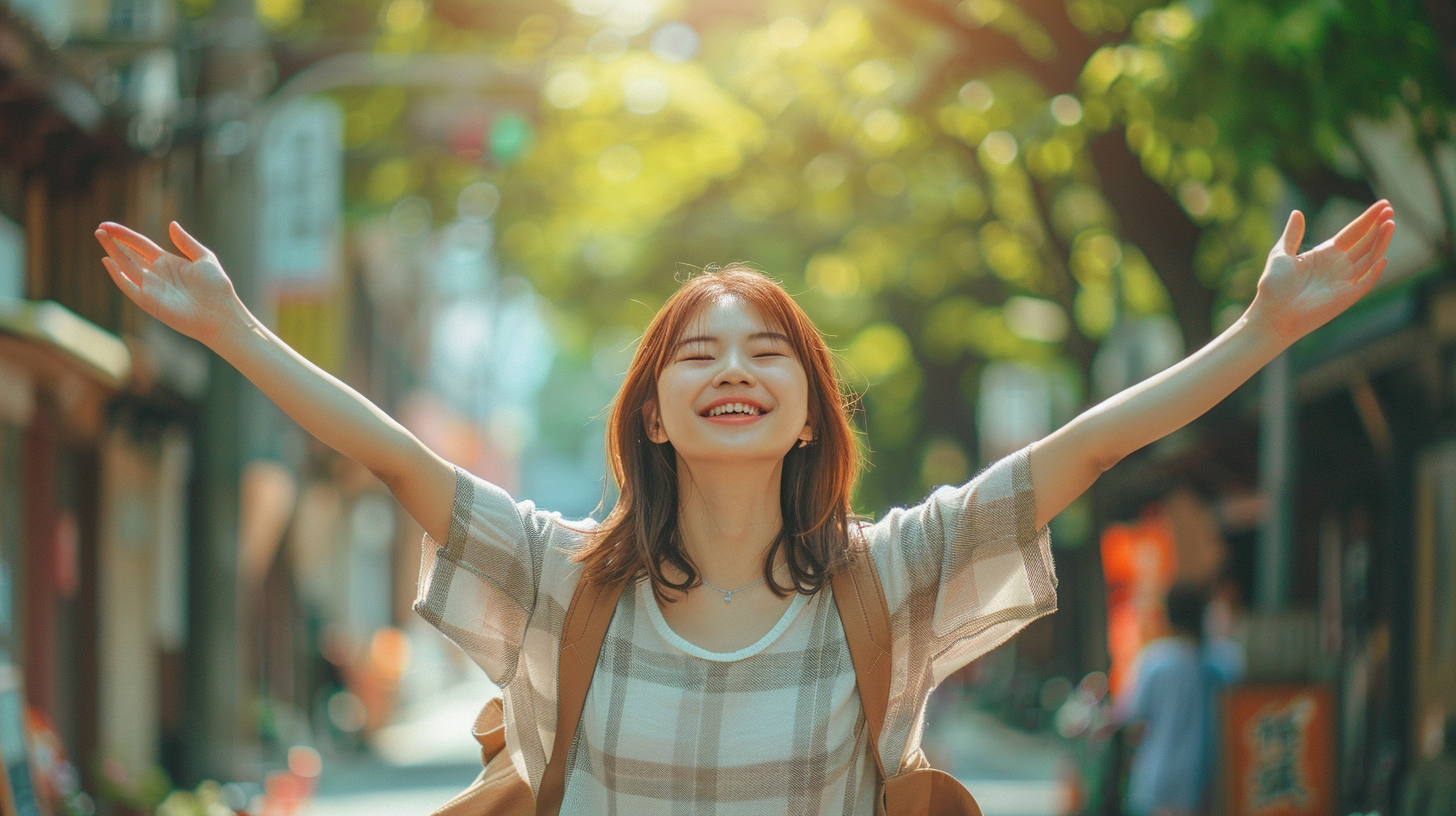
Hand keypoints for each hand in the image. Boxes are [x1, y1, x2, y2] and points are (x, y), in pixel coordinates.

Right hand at [95, 221, 246, 346]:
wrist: (221, 313)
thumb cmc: (217, 287)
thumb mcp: (204, 258)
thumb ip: (186, 242)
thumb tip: (172, 224)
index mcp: (167, 262)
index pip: (140, 245)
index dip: (124, 235)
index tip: (107, 225)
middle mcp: (156, 274)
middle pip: (129, 254)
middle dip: (114, 242)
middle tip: (99, 229)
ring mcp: (151, 288)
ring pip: (125, 266)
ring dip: (113, 252)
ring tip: (101, 236)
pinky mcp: (149, 301)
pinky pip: (128, 286)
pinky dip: (117, 275)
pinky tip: (108, 261)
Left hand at [1246, 200, 1394, 343]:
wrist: (1271, 314)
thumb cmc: (1273, 287)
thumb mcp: (1280, 254)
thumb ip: (1292, 235)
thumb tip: (1297, 212)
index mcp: (1326, 253)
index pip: (1353, 232)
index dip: (1368, 218)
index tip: (1383, 204)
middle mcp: (1339, 265)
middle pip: (1366, 242)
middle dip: (1379, 226)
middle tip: (1390, 208)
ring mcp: (1344, 281)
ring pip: (1370, 258)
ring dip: (1380, 242)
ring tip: (1390, 224)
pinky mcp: (1345, 297)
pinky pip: (1365, 283)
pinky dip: (1374, 272)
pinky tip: (1382, 259)